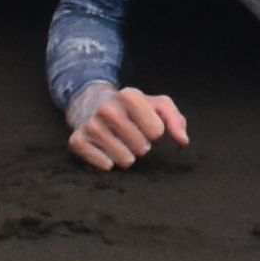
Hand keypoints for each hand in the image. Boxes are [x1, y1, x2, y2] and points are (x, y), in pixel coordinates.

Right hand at [65, 82, 190, 169]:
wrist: (90, 103)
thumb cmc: (132, 108)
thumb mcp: (156, 105)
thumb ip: (175, 120)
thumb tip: (182, 141)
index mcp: (129, 95)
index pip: (156, 130)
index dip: (155, 132)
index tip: (148, 126)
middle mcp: (107, 108)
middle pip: (142, 147)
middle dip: (141, 146)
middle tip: (132, 137)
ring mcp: (90, 124)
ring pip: (124, 160)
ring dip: (127, 157)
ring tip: (121, 144)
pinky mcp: (77, 140)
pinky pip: (104, 165)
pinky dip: (109, 164)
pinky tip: (107, 152)